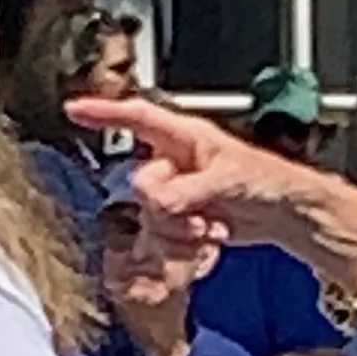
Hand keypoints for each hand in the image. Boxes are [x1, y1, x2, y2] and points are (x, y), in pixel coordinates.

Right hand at [65, 95, 322, 252]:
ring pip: (151, 217)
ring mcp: (177, 193)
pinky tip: (211, 238)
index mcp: (183, 136)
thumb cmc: (265, 179)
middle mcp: (174, 162)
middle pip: (141, 184)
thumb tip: (158, 201)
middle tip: (200, 215)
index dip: (104, 113)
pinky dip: (187, 245)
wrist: (283, 212)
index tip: (74, 109)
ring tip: (211, 227)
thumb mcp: (227, 179)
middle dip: (166, 207)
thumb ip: (188, 190)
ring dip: (180, 231)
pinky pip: (165, 238)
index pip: (136, 117)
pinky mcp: (182, 221)